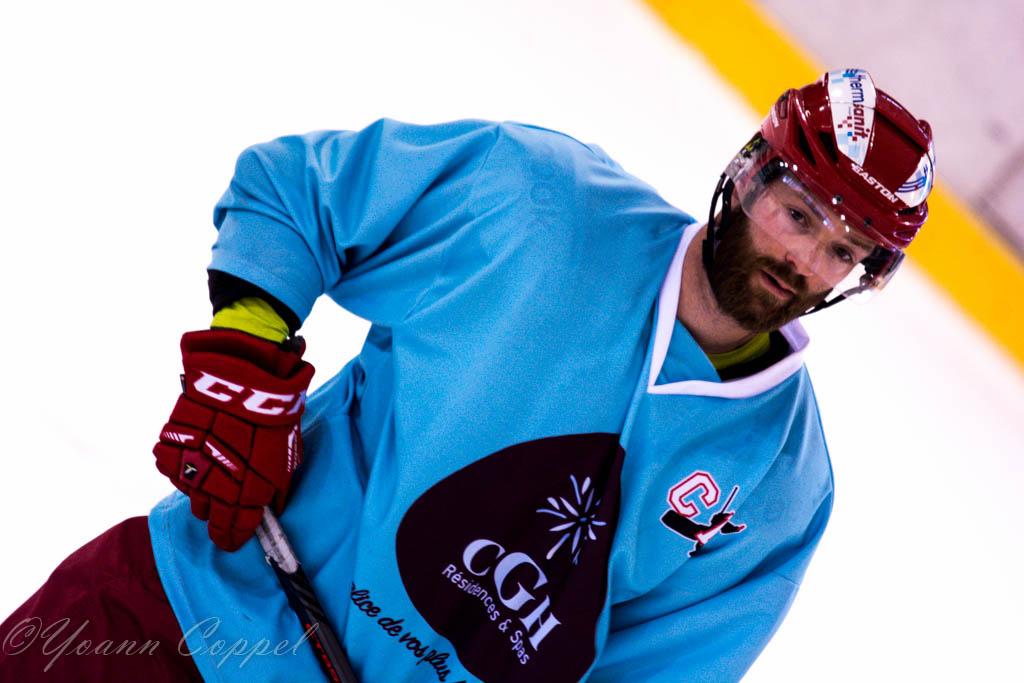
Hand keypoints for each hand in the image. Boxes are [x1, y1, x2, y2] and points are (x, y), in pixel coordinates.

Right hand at [153, 328, 314, 550]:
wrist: (245, 380)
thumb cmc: (273, 419)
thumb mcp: (287, 459)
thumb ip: (275, 489)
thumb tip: (271, 507)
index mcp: (244, 497)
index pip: (233, 532)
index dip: (233, 538)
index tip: (232, 539)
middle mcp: (212, 489)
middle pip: (209, 516)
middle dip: (218, 512)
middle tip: (226, 500)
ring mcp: (187, 468)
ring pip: (190, 492)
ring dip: (201, 486)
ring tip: (213, 467)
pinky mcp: (170, 446)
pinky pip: (172, 465)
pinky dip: (182, 461)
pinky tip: (196, 448)